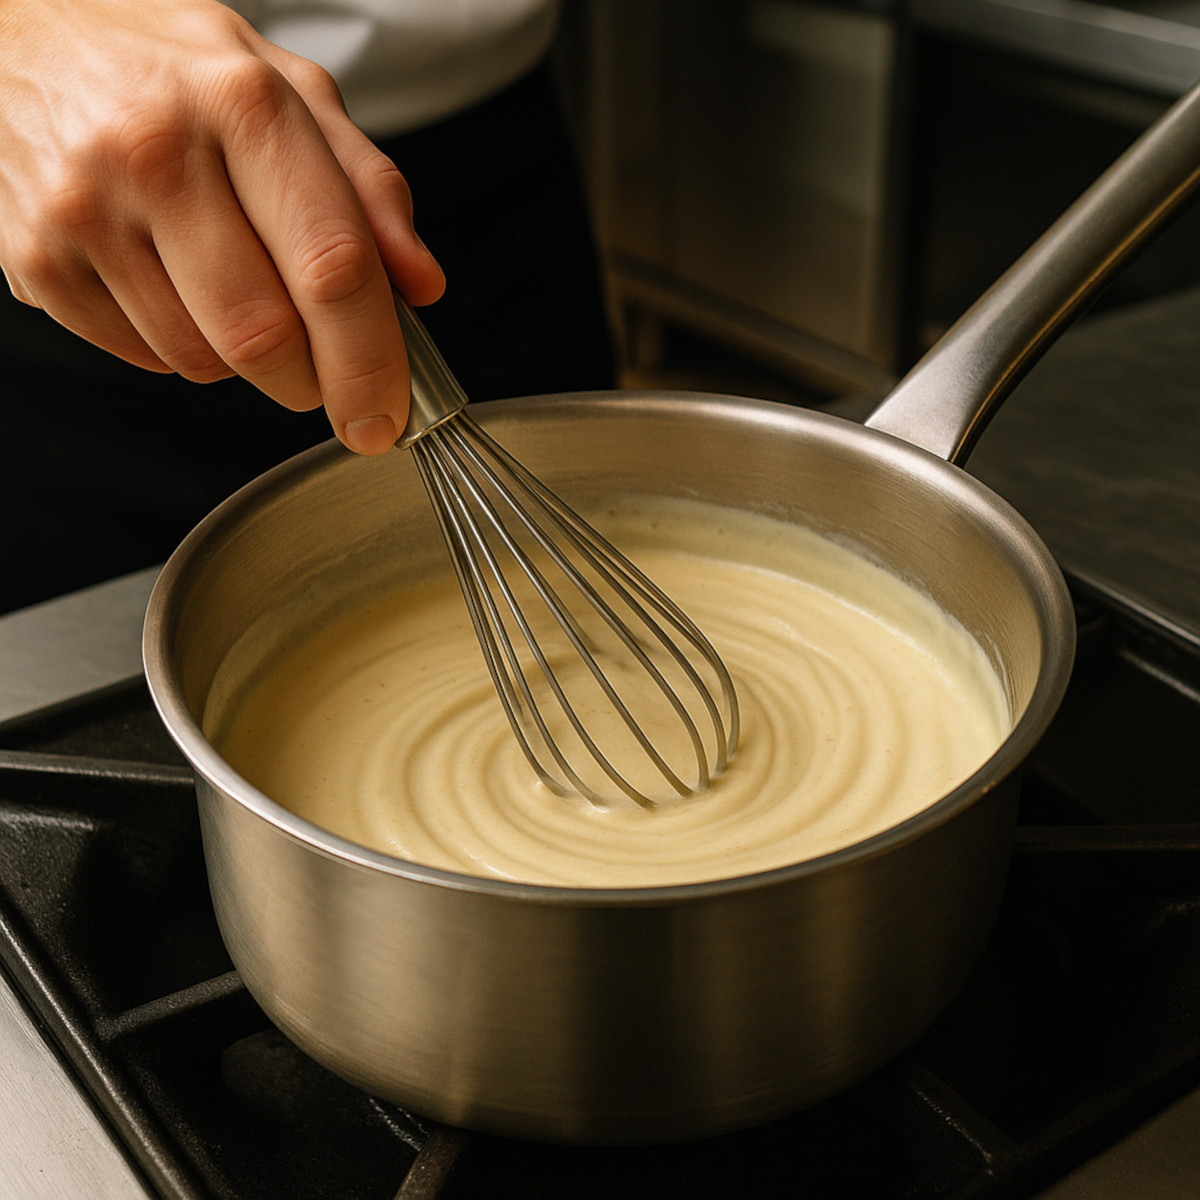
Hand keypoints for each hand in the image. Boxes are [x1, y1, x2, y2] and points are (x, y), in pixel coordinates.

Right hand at [0, 0, 444, 453]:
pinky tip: (171, 283)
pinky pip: (145, 359)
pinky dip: (180, 348)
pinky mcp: (36, 261)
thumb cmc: (170, 71)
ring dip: (242, 360)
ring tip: (229, 285)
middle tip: (318, 367)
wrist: (18, 37)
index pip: (332, 267)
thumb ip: (368, 188)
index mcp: (240, 103)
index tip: (386, 412)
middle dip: (310, 379)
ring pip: (204, 361)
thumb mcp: (288, 93)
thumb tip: (420, 283)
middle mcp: (154, 152)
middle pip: (265, 335)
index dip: (370, 360)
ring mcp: (84, 210)